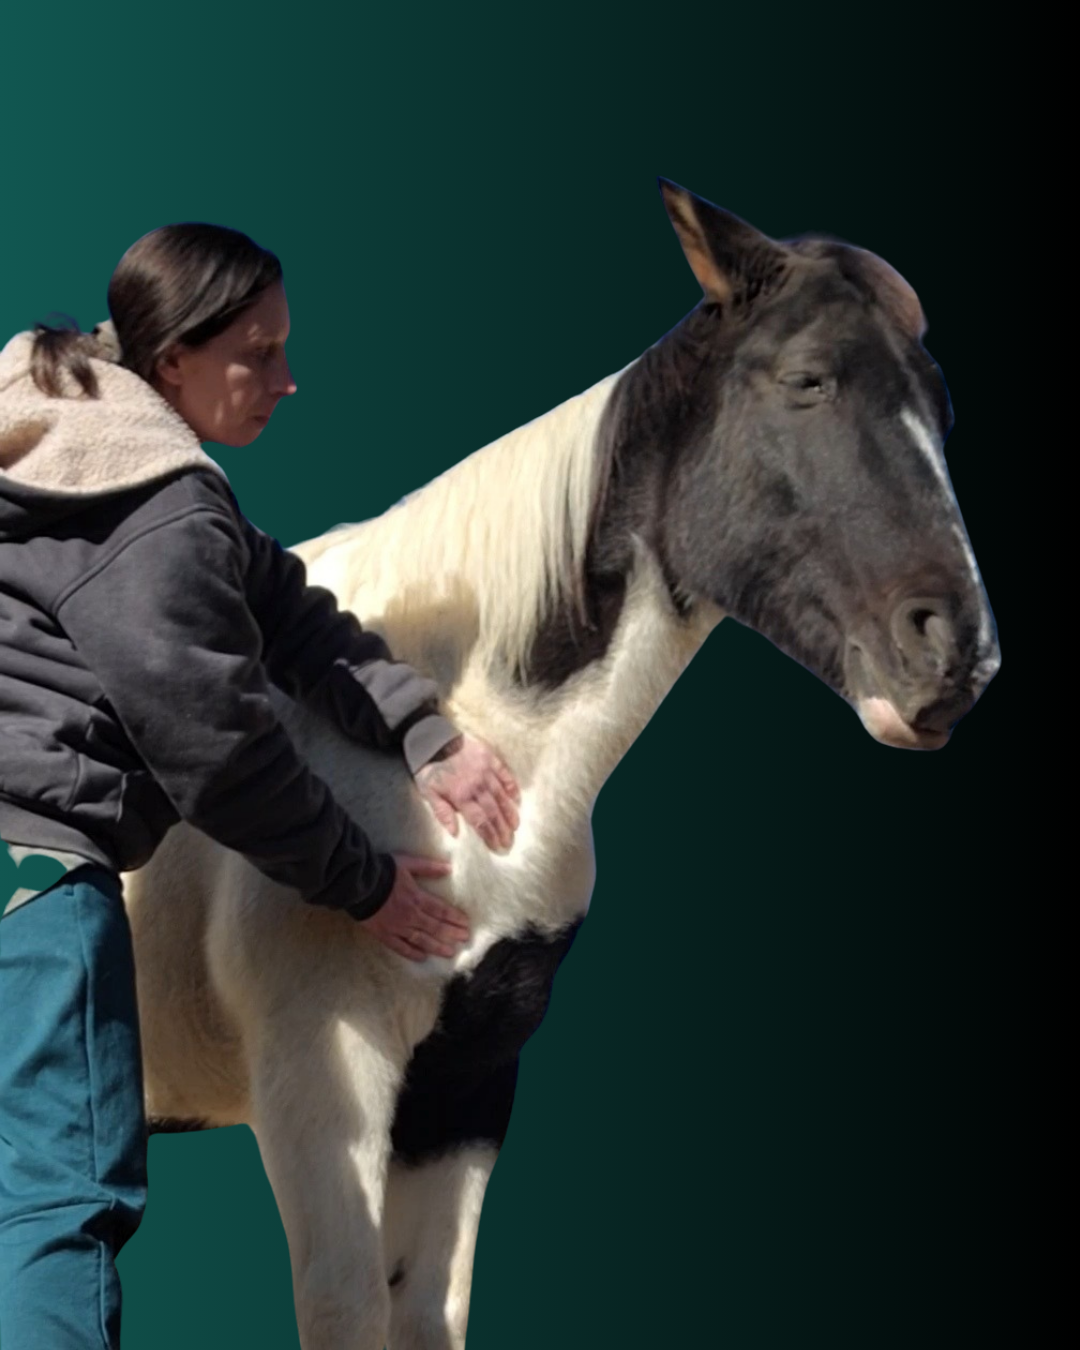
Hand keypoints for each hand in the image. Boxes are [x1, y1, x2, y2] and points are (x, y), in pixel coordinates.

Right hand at [357, 853, 468, 960]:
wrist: (358, 884)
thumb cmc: (383, 871)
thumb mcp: (408, 864)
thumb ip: (428, 867)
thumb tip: (448, 868)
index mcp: (417, 898)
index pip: (441, 911)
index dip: (455, 918)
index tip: (466, 924)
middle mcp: (411, 916)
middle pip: (435, 927)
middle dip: (451, 933)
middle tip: (464, 939)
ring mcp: (398, 927)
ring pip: (422, 940)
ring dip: (437, 946)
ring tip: (450, 953)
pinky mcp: (385, 935)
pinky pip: (401, 947)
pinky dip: (412, 953)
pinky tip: (423, 957)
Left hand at [415, 734, 520, 849]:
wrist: (432, 739)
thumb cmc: (429, 768)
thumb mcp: (428, 793)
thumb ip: (442, 813)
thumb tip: (455, 834)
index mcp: (461, 796)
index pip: (479, 821)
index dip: (489, 835)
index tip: (497, 846)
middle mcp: (476, 785)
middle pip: (493, 811)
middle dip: (502, 829)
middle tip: (509, 842)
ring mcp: (485, 771)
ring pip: (501, 796)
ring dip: (510, 812)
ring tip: (516, 826)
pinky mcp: (490, 758)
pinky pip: (505, 775)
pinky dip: (512, 787)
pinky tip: (517, 799)